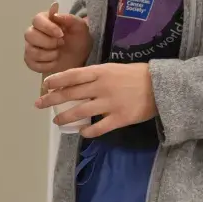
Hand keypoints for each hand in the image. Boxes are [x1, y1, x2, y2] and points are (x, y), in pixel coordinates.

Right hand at [24, 4, 91, 75]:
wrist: (79, 59)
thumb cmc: (78, 40)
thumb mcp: (80, 27)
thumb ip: (69, 18)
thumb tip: (54, 11)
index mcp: (44, 21)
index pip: (37, 20)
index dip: (48, 27)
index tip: (61, 34)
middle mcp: (33, 32)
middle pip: (30, 35)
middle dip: (48, 42)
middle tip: (61, 43)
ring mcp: (30, 47)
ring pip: (31, 51)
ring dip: (49, 54)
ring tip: (59, 53)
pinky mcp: (31, 61)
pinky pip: (33, 64)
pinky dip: (47, 65)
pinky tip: (54, 61)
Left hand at [36, 63, 157, 139]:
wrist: (163, 86)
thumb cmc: (138, 75)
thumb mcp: (115, 68)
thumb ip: (97, 75)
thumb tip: (76, 82)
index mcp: (101, 72)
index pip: (72, 75)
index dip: (56, 80)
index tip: (44, 85)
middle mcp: (102, 87)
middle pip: (71, 94)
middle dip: (52, 100)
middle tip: (39, 105)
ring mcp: (110, 103)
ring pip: (80, 112)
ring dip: (65, 118)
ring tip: (56, 122)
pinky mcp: (120, 118)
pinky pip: (99, 127)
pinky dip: (88, 131)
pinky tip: (82, 132)